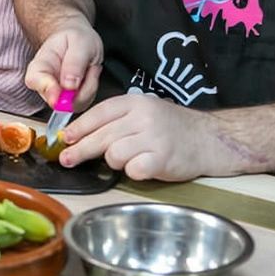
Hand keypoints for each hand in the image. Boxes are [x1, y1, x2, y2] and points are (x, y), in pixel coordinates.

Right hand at [24, 19, 103, 110]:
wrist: (80, 41)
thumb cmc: (75, 38)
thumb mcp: (80, 41)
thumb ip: (74, 62)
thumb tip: (69, 85)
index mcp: (40, 65)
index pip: (35, 81)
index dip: (47, 89)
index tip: (60, 95)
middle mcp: (45, 83)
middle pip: (57, 100)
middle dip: (79, 90)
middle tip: (91, 68)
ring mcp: (58, 95)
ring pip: (74, 104)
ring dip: (89, 87)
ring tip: (89, 68)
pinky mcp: (70, 102)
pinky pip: (84, 103)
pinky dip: (92, 90)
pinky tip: (89, 76)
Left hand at [59, 94, 256, 180]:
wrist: (210, 139)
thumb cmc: (171, 128)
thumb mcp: (144, 112)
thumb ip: (116, 121)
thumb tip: (79, 135)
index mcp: (135, 103)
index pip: (99, 114)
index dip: (79, 128)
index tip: (65, 138)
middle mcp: (143, 117)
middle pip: (101, 136)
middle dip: (80, 150)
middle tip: (66, 160)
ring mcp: (153, 138)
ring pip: (114, 155)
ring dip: (116, 162)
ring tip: (130, 159)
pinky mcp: (162, 159)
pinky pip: (133, 170)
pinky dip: (133, 172)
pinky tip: (142, 167)